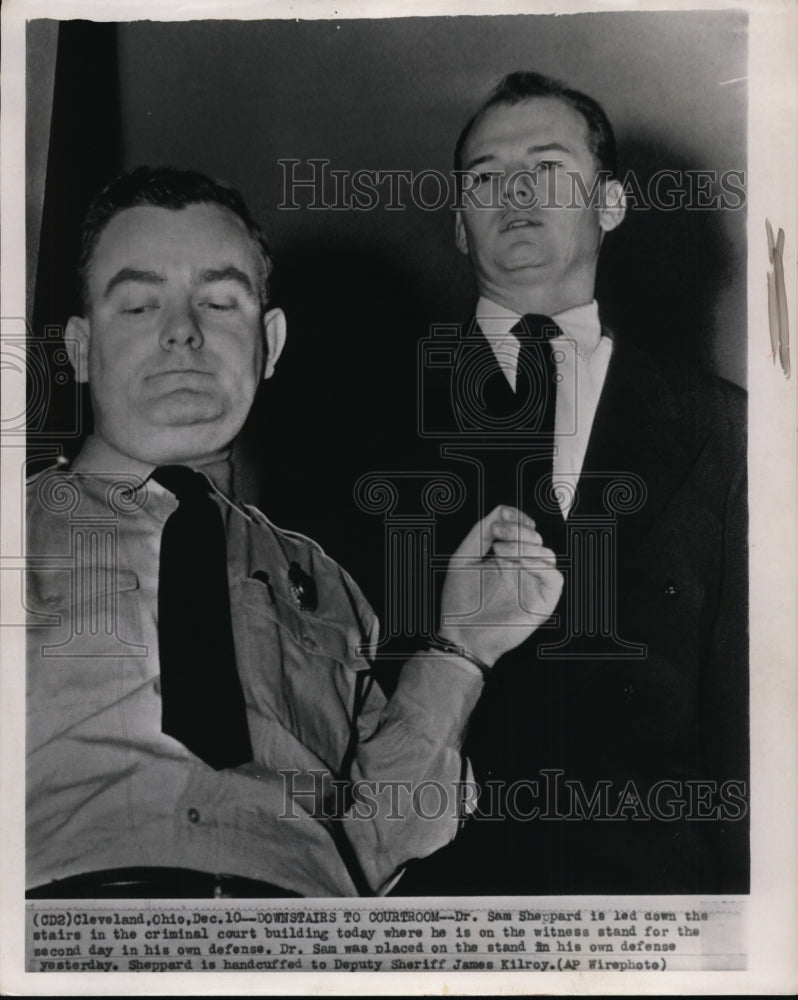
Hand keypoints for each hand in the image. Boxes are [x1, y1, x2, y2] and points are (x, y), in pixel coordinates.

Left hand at [438, 505, 562, 668]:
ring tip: (500, 550)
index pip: (522, 528)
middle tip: (497, 533)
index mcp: (506, 557)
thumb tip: (500, 512)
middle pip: (535, 538)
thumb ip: (480, 533)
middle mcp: (522, 569)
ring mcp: (533, 585)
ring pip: (547, 554)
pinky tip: (518, 563)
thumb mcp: (463, 559)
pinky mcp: (542, 602)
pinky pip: (554, 577)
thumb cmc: (460, 603)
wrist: (461, 636)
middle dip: (518, 530)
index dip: (516, 518)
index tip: (501, 518)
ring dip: (525, 546)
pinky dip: (539, 565)